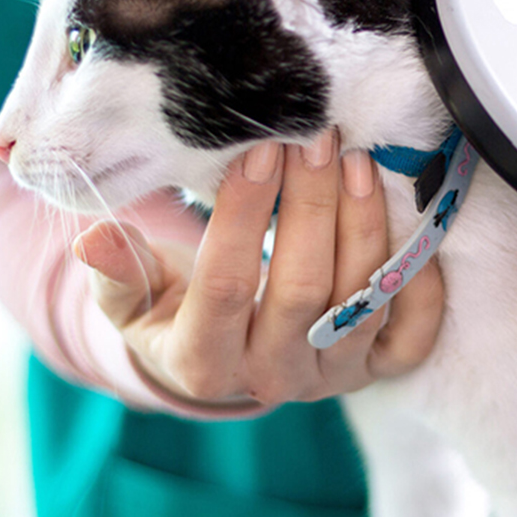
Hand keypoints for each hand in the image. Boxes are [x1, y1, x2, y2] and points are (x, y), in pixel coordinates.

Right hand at [74, 132, 443, 410]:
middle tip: (316, 138)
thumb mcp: (131, 302)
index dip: (242, 217)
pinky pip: (414, 334)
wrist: (226, 364)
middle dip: (311, 206)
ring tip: (356, 159)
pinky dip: (421, 280)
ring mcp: (331, 377)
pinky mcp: (377, 370)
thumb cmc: (174, 315)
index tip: (256, 151)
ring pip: (360, 303)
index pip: (225, 287)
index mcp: (202, 364)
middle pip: (302, 289)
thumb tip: (95, 239)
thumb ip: (116, 273)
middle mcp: (273, 378)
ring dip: (363, 225)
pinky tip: (408, 222)